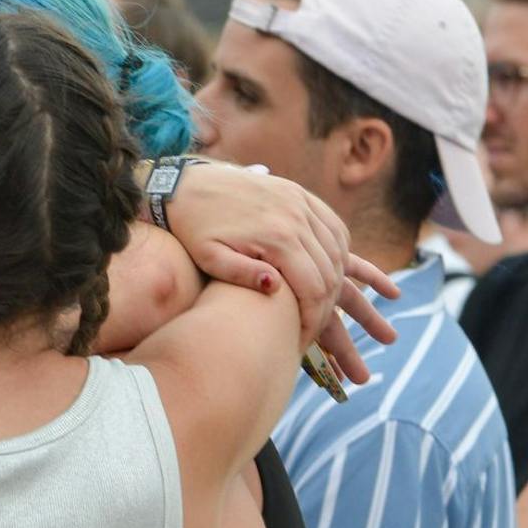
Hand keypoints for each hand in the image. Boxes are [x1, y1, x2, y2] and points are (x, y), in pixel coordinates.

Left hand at [164, 164, 400, 383]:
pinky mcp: (302, 195)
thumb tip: (275, 288)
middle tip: (311, 330)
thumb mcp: (209, 258)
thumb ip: (240, 274)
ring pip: (339, 251)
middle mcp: (297, 216)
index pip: (314, 289)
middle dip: (325, 308)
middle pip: (331, 273)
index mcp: (277, 236)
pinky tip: (326, 274)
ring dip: (336, 282)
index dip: (312, 321)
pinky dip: (338, 254)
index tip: (300, 342)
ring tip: (318, 307)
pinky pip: (335, 228)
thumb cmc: (194, 229)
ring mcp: (302, 202)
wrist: (189, 185)